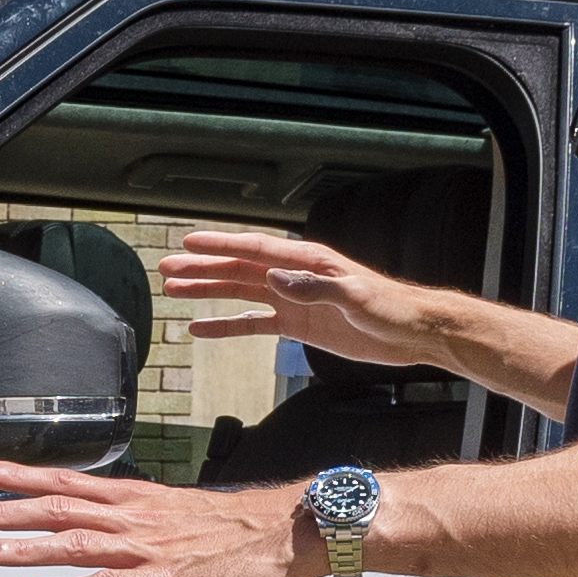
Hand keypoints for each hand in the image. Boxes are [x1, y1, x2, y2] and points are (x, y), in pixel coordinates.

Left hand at [0, 461, 321, 576]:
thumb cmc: (235, 524)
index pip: (66, 481)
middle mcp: (132, 518)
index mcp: (135, 498)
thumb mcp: (176, 510)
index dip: (20, 476)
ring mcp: (144, 549)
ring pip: (72, 544)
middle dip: (5, 509)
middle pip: (57, 508)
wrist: (283, 531)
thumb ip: (136, 516)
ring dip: (22, 546)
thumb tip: (104, 519)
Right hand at [155, 227, 430, 369]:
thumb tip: (275, 280)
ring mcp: (293, 299)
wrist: (411, 333)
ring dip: (207, 291)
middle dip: (201, 268)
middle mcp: (294, 275)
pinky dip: (226, 325)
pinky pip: (253, 324)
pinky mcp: (297, 323)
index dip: (220, 245)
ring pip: (240, 293)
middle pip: (238, 269)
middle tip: (166, 268)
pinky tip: (200, 329)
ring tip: (173, 291)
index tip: (188, 243)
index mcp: (308, 261)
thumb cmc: (390, 308)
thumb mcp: (356, 297)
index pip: (255, 250)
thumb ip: (316, 288)